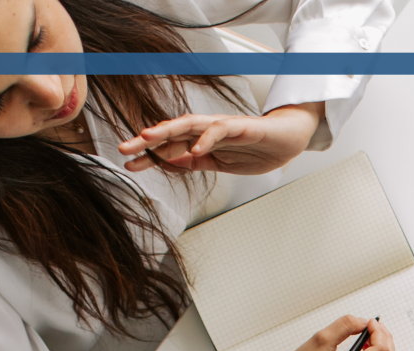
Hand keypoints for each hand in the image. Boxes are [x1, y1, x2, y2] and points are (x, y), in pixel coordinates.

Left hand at [116, 102, 322, 174]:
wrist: (289, 140)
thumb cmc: (258, 149)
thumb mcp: (221, 163)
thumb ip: (197, 163)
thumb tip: (172, 164)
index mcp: (201, 141)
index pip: (169, 146)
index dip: (148, 155)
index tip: (128, 164)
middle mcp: (207, 130)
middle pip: (171, 132)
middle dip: (146, 140)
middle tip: (124, 148)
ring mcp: (223, 127)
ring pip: (189, 124)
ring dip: (166, 130)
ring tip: (147, 138)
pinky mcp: (241, 127)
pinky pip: (220, 130)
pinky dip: (206, 138)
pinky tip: (194, 148)